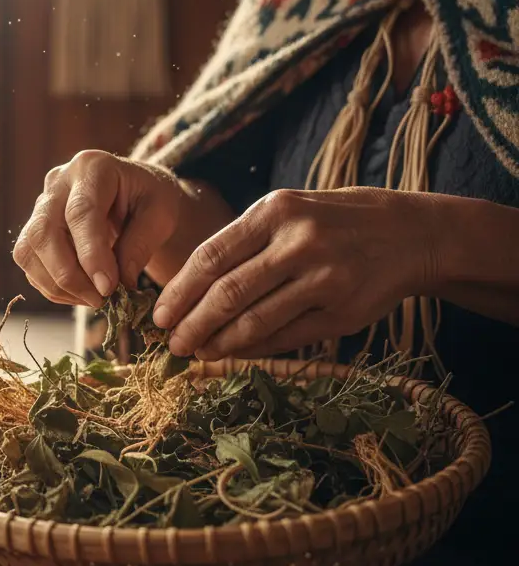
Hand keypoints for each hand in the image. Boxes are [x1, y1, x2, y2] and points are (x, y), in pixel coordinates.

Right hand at [12, 150, 189, 308]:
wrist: (133, 194)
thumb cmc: (149, 199)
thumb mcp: (160, 214)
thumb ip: (140, 245)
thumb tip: (116, 285)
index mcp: (92, 167)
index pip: (81, 212)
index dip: (91, 254)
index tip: (108, 288)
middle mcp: (57, 182)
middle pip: (44, 232)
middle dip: (69, 275)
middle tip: (101, 300)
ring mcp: (40, 206)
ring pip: (29, 251)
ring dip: (58, 285)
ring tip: (94, 299)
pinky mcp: (32, 230)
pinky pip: (29, 264)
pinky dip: (52, 287)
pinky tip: (80, 294)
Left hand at [152, 188, 434, 358]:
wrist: (408, 233)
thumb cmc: (328, 222)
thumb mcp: (285, 213)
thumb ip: (240, 244)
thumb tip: (186, 291)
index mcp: (274, 212)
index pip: (210, 256)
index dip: (179, 291)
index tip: (158, 315)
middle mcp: (298, 242)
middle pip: (227, 294)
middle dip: (192, 324)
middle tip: (172, 344)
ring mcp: (323, 279)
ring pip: (254, 321)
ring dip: (219, 343)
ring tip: (197, 352)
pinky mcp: (342, 313)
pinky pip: (285, 337)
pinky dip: (253, 349)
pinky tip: (234, 353)